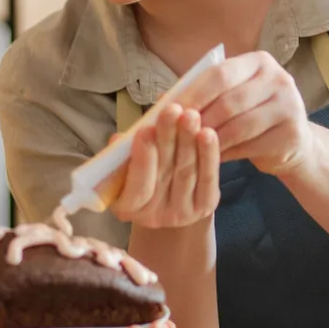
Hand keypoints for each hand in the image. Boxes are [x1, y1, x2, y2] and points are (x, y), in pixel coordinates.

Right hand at [110, 104, 218, 228]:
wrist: (166, 198)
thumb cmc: (138, 173)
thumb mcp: (122, 165)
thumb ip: (122, 153)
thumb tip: (119, 140)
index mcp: (127, 207)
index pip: (137, 187)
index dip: (142, 159)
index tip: (145, 130)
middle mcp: (154, 216)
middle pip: (165, 174)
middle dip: (169, 139)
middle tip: (172, 111)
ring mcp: (182, 214)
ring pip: (187, 173)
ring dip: (190, 141)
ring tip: (191, 115)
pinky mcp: (204, 207)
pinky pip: (208, 179)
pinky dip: (209, 155)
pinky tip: (208, 134)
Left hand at [181, 50, 315, 175]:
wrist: (291, 142)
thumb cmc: (250, 115)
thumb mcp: (230, 97)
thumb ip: (203, 94)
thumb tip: (162, 100)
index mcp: (259, 61)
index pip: (220, 73)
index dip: (193, 94)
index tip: (170, 111)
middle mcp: (279, 78)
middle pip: (229, 101)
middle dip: (200, 120)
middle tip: (178, 135)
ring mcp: (290, 105)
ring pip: (239, 126)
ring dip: (211, 140)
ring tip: (192, 148)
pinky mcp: (293, 133)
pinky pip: (251, 146)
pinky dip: (228, 154)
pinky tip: (213, 159)